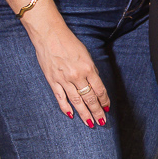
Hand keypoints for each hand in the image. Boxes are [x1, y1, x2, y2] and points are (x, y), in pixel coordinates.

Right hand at [24, 8, 109, 125]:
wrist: (49, 35)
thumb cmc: (69, 42)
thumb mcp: (86, 54)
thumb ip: (91, 70)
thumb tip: (95, 85)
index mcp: (88, 68)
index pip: (99, 90)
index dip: (104, 100)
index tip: (107, 108)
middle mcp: (77, 76)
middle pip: (89, 98)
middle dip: (97, 111)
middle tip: (102, 121)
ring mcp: (64, 80)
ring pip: (76, 101)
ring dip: (84, 114)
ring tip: (90, 123)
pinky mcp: (52, 81)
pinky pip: (60, 98)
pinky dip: (66, 108)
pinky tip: (71, 115)